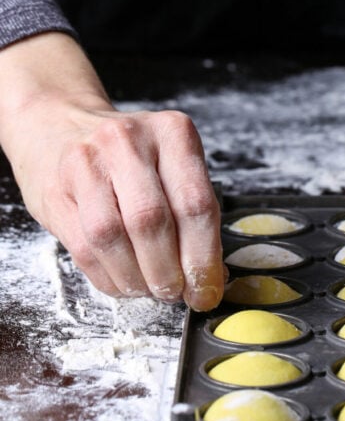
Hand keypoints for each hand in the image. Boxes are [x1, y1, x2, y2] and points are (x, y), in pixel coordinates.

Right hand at [0, 34, 224, 309]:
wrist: (58, 128)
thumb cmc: (129, 158)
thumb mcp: (170, 166)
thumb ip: (191, 213)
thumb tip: (212, 277)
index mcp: (172, 133)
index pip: (195, 204)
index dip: (204, 258)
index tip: (207, 291)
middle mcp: (129, 140)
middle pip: (152, 221)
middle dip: (168, 272)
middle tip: (175, 293)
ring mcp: (87, 162)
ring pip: (113, 236)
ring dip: (136, 278)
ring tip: (149, 289)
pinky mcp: (56, 189)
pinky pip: (84, 248)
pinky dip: (109, 277)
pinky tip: (123, 282)